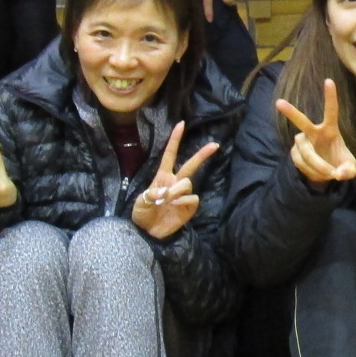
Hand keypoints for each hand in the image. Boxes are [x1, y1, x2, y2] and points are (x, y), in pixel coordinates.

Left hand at [131, 122, 218, 239]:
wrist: (148, 232)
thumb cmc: (142, 214)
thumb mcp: (140, 203)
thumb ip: (150, 195)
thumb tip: (165, 191)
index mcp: (162, 177)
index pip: (170, 155)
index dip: (175, 140)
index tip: (181, 124)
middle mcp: (175, 182)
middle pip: (190, 165)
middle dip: (202, 154)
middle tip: (215, 145)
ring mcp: (183, 195)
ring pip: (188, 184)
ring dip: (178, 191)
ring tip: (167, 201)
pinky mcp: (190, 207)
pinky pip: (192, 199)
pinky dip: (183, 202)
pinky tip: (176, 208)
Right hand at [276, 77, 355, 185]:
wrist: (326, 174)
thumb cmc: (339, 164)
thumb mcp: (349, 168)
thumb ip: (349, 170)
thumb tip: (340, 173)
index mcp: (330, 129)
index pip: (331, 110)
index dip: (330, 96)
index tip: (328, 80)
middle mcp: (314, 132)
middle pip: (302, 122)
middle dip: (291, 112)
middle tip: (279, 102)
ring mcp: (302, 142)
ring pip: (306, 153)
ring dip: (319, 166)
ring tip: (329, 174)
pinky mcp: (294, 152)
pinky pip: (301, 162)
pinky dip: (312, 172)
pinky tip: (318, 174)